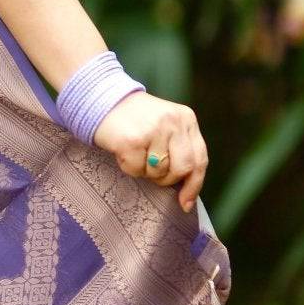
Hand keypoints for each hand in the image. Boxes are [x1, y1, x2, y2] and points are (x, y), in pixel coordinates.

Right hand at [90, 90, 207, 212]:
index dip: (194, 185)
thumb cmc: (136, 120)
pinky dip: (129, 167)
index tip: (185, 203)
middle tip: (152, 173)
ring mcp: (153, 130)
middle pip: (183, 169)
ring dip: (145, 172)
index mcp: (186, 119)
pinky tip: (124, 151)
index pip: (199, 159)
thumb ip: (180, 148)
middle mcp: (173, 122)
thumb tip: (187, 189)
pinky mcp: (133, 140)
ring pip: (158, 172)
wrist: (103, 101)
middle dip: (167, 179)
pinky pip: (137, 170)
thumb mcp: (166, 125)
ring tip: (136, 153)